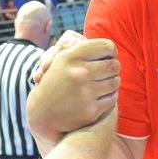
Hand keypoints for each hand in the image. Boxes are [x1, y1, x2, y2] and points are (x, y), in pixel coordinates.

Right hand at [27, 34, 119, 154]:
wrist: (42, 113)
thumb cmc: (55, 80)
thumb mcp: (60, 58)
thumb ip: (78, 45)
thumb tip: (109, 48)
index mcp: (70, 57)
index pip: (107, 46)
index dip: (110, 50)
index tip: (108, 55)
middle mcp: (78, 73)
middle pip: (114, 65)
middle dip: (113, 67)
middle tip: (109, 70)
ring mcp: (85, 92)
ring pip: (115, 82)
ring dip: (113, 81)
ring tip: (105, 82)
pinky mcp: (91, 109)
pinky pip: (113, 98)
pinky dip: (110, 96)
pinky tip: (102, 95)